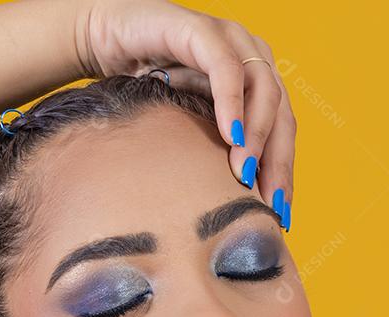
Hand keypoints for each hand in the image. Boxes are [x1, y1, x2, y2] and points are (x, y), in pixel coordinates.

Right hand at [71, 0, 295, 223]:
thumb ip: (211, 153)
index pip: (282, 132)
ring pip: (263, 91)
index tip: (279, 215)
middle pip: (282, 115)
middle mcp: (252, 58)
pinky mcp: (201, 30)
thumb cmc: (146, 86)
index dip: (283, 173)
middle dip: (277, 163)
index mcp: (256, 83)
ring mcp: (231, 40)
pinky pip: (225, 68)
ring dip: (257, 136)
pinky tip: (231, 137)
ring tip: (245, 174)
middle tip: (268, 203)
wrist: (105, 39)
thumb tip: (228, 211)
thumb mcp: (187, 126)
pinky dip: (231, 103)